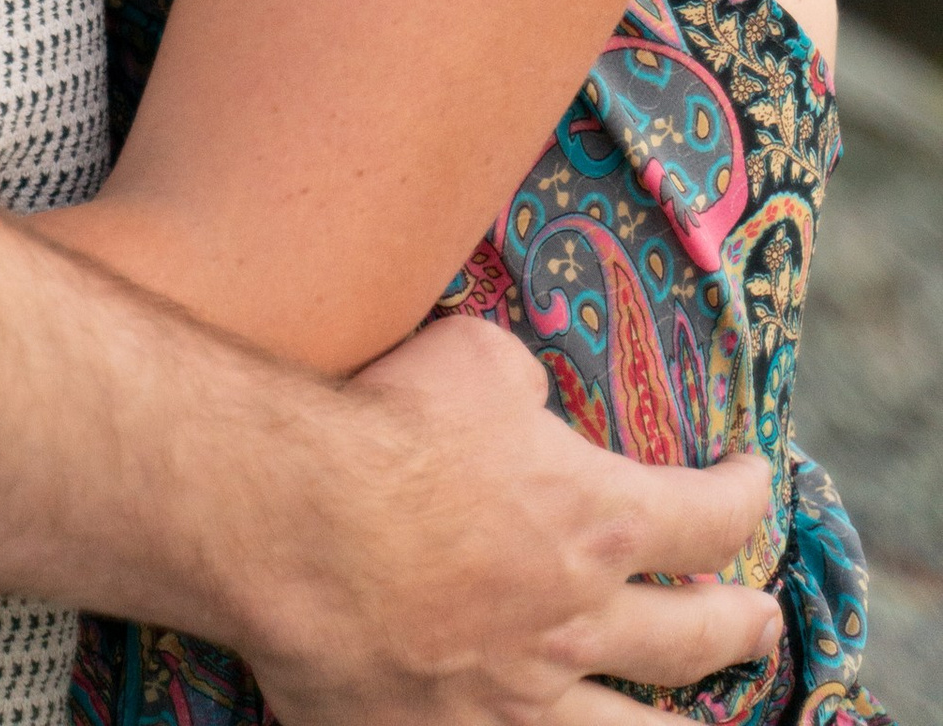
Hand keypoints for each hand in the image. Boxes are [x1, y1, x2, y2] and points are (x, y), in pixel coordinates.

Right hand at [239, 316, 776, 725]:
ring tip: (699, 724)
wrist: (289, 527)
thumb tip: (531, 406)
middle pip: (696, 639)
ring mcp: (519, 701)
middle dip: (740, 624)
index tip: (755, 481)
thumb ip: (524, 388)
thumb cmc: (383, 429)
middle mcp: (579, 624)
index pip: (712, 517)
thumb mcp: (474, 360)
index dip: (746, 496)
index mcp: (596, 521)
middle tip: (760, 618)